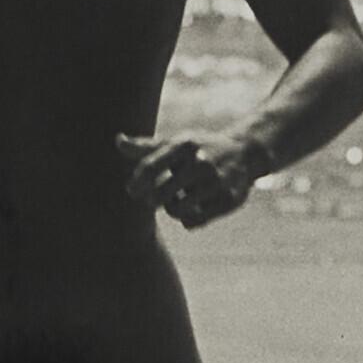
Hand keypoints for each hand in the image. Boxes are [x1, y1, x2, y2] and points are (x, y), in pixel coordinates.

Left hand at [116, 129, 261, 231]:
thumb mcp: (175, 143)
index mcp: (183, 145)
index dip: (137, 182)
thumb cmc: (199, 148)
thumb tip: (118, 141)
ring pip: (176, 210)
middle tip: (154, 198)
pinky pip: (193, 222)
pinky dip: (188, 218)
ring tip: (178, 199)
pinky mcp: (228, 200)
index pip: (150, 166)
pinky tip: (194, 207)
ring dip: (173, 208)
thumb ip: (146, 147)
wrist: (244, 153)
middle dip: (153, 199)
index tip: (132, 190)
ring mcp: (216, 182)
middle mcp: (200, 162)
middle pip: (160, 195)